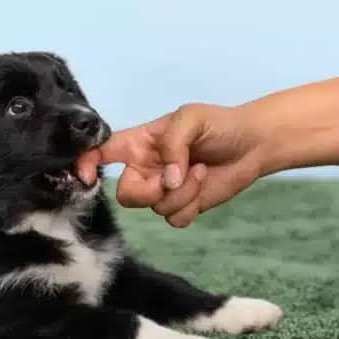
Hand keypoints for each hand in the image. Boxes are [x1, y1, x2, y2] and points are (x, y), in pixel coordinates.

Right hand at [76, 104, 265, 226]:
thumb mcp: (191, 119)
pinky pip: (173, 219)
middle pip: (126, 194)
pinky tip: (204, 187)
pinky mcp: (182, 206)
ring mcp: (162, 190)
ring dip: (182, 194)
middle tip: (173, 179)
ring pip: (155, 208)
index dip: (85, 164)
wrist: (254, 145)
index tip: (85, 177)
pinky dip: (191, 206)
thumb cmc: (219, 125)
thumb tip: (166, 180)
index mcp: (138, 144)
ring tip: (201, 172)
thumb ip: (173, 145)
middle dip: (148, 192)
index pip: (100, 152)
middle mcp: (145, 169)